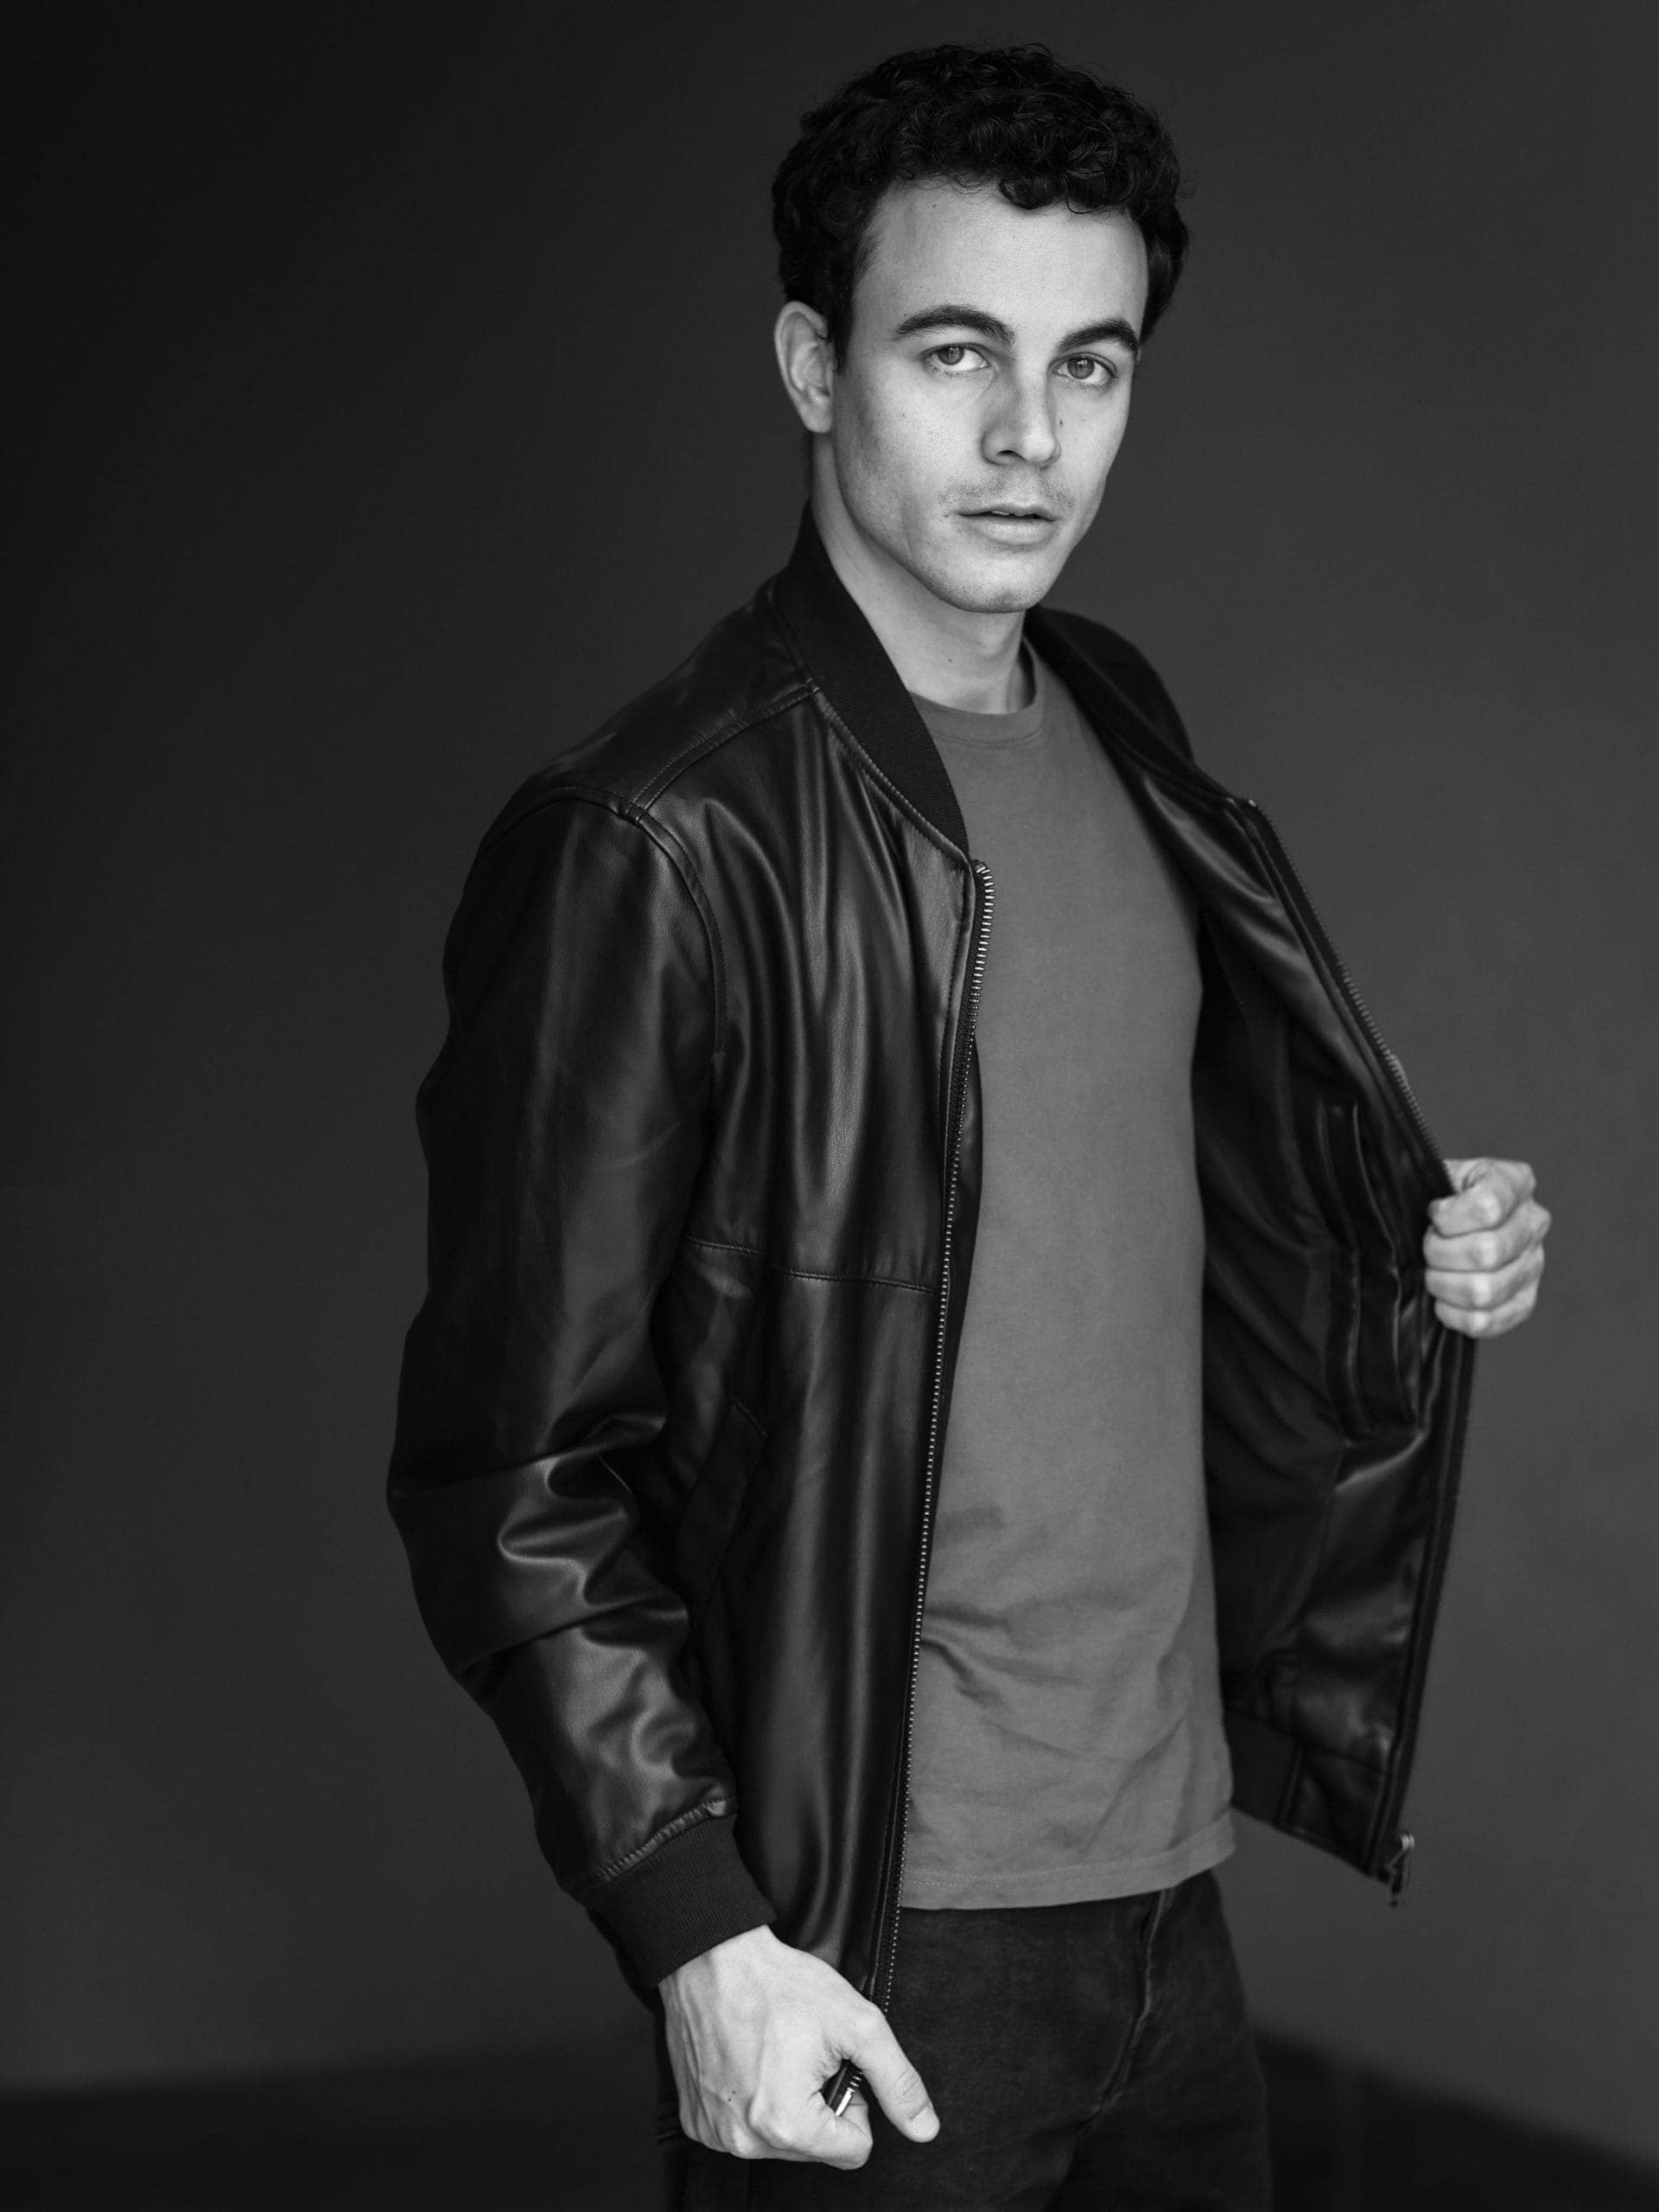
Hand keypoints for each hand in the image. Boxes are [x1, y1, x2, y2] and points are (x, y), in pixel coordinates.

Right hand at [659, 1924, 939, 2167]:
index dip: (855, 2102)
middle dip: (818, 2104)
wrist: (709, 1958)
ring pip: (780, 2141)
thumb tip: (924, 2127)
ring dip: (785, 2104)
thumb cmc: (776, 1983)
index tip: (834, 2064)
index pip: (854, 2150)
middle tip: (803, 2053)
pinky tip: (747, 2062)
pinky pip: (742, 2131)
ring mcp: (715, 2133)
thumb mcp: (856, 2022)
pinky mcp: (695, 2120)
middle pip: (816, 2147)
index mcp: (787, 2125)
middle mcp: (745, 2141)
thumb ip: (896, 2079)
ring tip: (774, 2055)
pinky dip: (751, 2102)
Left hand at [1424, 1158, 1549, 1337]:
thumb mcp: (1435, 1173)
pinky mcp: (1524, 1301)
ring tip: (1434, 1273)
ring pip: (1484, 1290)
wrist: (1449, 1224)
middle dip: (1440, 1253)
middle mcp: (1533, 1222)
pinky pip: (1486, 1321)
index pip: (1487, 1206)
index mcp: (1514, 1182)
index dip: (1448, 1218)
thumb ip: (1430, 1182)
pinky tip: (1443, 1299)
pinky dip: (1454, 1314)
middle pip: (1486, 1252)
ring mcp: (1533, 1264)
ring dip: (1444, 1284)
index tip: (1434, 1215)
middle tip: (1427, 1249)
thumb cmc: (1438, 1197)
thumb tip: (1430, 1212)